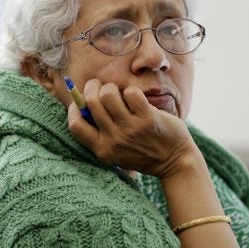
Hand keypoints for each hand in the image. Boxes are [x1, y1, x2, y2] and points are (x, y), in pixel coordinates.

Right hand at [68, 79, 198, 178]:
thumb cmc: (142, 152)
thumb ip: (100, 134)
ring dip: (111, 87)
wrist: (175, 162)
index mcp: (102, 149)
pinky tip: (136, 99)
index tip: (79, 101)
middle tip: (99, 86)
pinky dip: (131, 91)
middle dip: (93, 87)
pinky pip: (131, 93)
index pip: (75, 125)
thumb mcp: (116, 153)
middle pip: (91, 102)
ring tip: (117, 91)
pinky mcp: (148, 119)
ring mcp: (131, 129)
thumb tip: (83, 104)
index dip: (73, 108)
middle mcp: (114, 140)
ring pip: (108, 94)